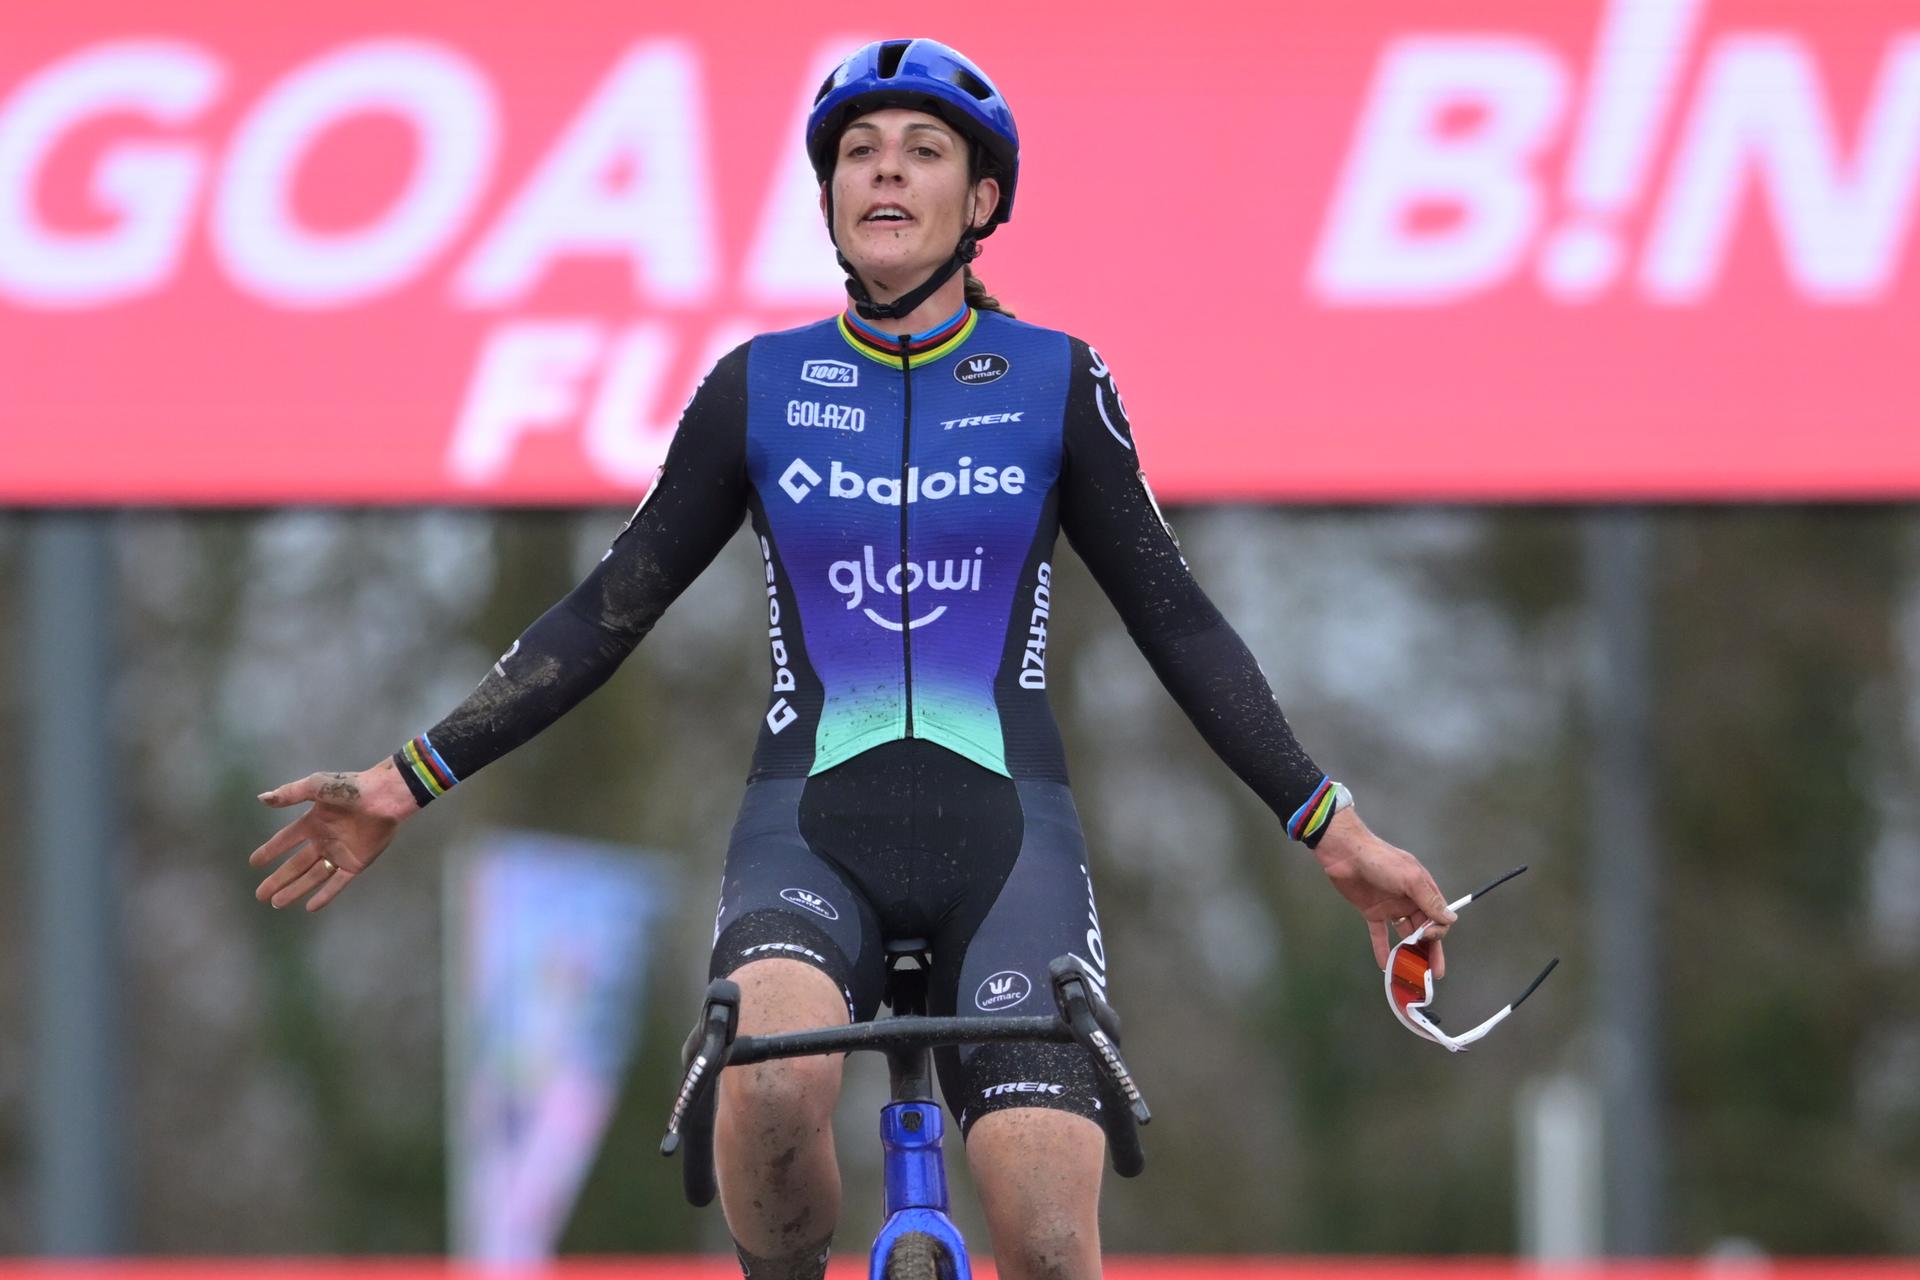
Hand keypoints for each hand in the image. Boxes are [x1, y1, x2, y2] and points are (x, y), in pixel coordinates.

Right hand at [250, 758, 418, 911]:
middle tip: (260, 895)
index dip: (270, 851)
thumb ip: (290, 793)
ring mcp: (340, 854)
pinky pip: (338, 883)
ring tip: (277, 903)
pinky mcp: (356, 863)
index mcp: (314, 822)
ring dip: (295, 890)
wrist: (385, 797)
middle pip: (296, 865)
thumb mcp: (317, 786)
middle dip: (278, 880)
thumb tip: (262, 798)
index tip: (254, 863)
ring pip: (313, 877)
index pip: (286, 839)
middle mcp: (324, 840)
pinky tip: (311, 907)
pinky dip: (325, 895)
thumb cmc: (352, 788)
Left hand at [1308, 808, 1455, 976]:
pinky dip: (1382, 949)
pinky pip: (1380, 934)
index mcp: (1422, 890)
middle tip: (1434, 974)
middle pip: (1424, 929)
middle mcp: (1409, 900)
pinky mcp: (1372, 912)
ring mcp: (1391, 907)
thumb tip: (1451, 919)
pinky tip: (1385, 966)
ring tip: (1410, 974)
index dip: (1436, 932)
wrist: (1345, 853)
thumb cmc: (1381, 860)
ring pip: (1404, 934)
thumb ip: (1429, 900)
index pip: (1437, 917)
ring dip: (1408, 953)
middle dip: (1429, 951)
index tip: (1427, 939)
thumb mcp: (1409, 878)